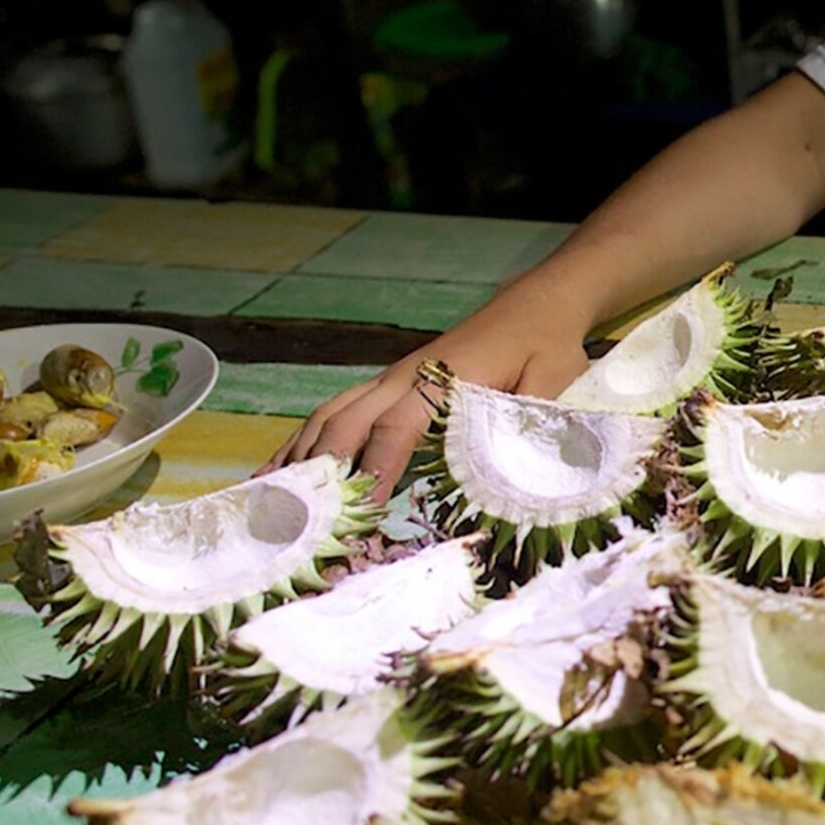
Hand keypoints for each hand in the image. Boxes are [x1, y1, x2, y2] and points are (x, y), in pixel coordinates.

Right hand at [270, 285, 597, 496]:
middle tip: (306, 521)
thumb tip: (514, 463)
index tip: (359, 506)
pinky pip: (336, 412)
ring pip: (331, 415)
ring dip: (301, 455)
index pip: (397, 426)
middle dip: (324, 470)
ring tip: (270, 501)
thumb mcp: (554, 380)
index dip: (376, 466)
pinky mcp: (388, 385)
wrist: (535, 303)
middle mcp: (405, 377)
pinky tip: (279, 470)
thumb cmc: (546, 344)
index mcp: (444, 378)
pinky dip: (304, 441)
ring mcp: (390, 379)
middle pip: (348, 421)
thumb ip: (532, 418)